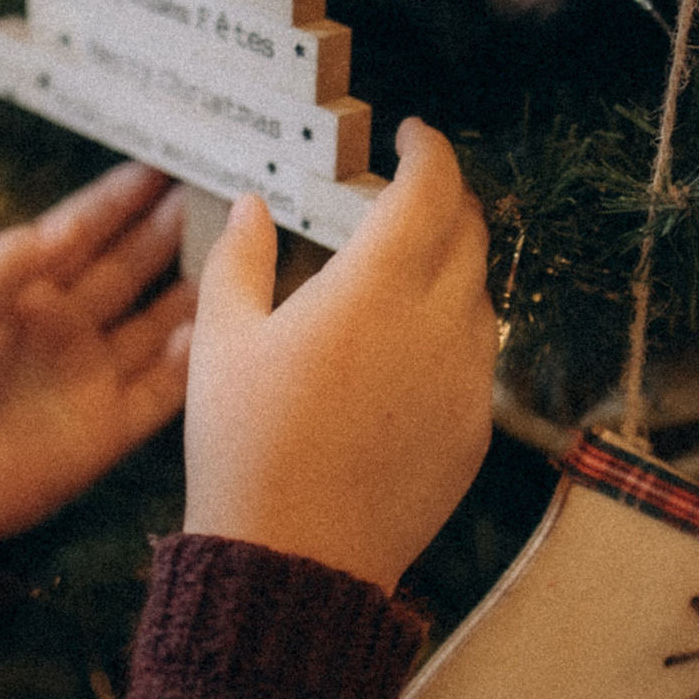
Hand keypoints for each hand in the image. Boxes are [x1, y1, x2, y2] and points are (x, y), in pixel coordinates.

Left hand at [0, 161, 194, 552]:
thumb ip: (8, 263)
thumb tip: (65, 224)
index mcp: (26, 291)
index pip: (83, 232)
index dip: (120, 200)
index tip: (161, 163)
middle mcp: (67, 327)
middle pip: (130, 268)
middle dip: (170, 230)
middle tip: (215, 193)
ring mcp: (91, 375)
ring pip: (157, 323)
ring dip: (195, 290)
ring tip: (237, 251)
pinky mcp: (108, 428)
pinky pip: (162, 391)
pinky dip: (190, 364)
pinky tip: (217, 332)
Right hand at [183, 118, 496, 592]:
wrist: (295, 561)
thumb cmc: (244, 449)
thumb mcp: (220, 345)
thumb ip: (239, 260)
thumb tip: (251, 206)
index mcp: (373, 288)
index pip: (431, 188)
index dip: (430, 150)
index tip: (413, 136)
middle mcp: (435, 325)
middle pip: (470, 232)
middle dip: (445, 200)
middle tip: (408, 195)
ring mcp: (464, 381)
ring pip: (478, 296)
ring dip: (450, 268)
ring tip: (400, 276)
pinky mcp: (473, 431)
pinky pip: (474, 360)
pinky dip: (450, 333)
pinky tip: (404, 354)